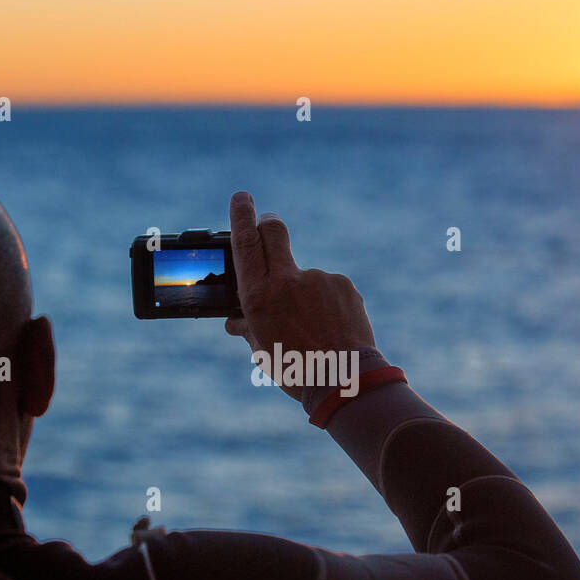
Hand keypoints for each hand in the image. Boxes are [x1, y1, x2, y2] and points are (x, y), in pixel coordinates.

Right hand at [224, 192, 375, 400]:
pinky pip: (328, 287)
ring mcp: (318, 279)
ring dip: (303, 289)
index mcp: (259, 296)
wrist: (345, 381)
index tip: (241, 198)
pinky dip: (326, 302)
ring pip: (303, 272)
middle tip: (266, 227)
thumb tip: (234, 321)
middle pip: (274, 230)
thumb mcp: (262, 351)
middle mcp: (287, 280)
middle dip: (267, 223)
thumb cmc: (296, 369)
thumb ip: (248, 327)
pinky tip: (331, 325)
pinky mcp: (343, 284)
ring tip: (313, 326)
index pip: (245, 242)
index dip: (241, 215)